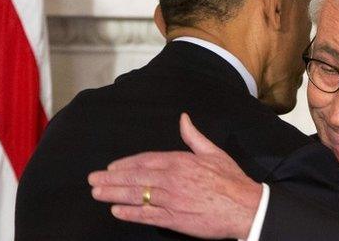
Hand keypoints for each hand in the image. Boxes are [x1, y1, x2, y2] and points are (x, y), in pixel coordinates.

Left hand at [88, 113, 261, 238]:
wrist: (245, 206)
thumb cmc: (231, 179)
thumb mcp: (214, 152)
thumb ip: (194, 136)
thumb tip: (183, 118)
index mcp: (181, 161)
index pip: (146, 160)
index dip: (126, 164)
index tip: (111, 167)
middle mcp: (172, 179)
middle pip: (135, 178)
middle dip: (111, 179)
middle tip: (92, 180)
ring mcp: (172, 200)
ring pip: (137, 195)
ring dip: (114, 194)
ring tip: (97, 193)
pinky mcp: (174, 219)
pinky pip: (147, 215)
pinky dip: (130, 213)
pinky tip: (117, 211)